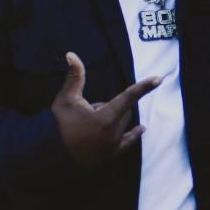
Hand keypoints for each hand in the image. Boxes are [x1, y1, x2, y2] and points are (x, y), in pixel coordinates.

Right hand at [50, 52, 159, 167]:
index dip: (144, 87)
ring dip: (113, 119)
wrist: (51, 155)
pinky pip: (127, 141)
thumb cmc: (58, 125)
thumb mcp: (66, 99)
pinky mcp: (111, 155)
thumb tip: (71, 54)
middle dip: (112, 106)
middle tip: (89, 111)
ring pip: (123, 125)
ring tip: (90, 125)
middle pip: (124, 111)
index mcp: (105, 118)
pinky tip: (142, 129)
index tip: (158, 78)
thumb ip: (75, 77)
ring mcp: (113, 146)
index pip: (129, 97)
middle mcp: (114, 133)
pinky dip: (133, 134)